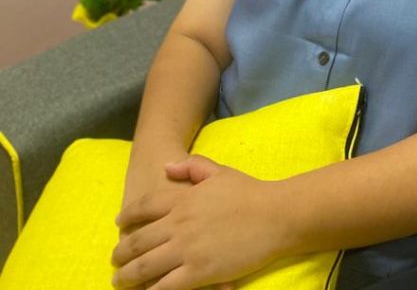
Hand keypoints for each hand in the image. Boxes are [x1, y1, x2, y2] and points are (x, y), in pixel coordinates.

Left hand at [112, 156, 285, 289]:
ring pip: (145, 267)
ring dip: (127, 276)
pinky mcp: (199, 273)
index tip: (119, 225)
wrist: (274, 215)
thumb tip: (166, 167)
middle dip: (121, 253)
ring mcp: (187, 249)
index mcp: (183, 198)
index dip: (127, 217)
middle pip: (138, 241)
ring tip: (120, 281)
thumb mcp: (219, 171)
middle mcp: (179, 223)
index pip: (144, 207)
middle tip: (114, 261)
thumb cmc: (249, 192)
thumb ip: (191, 166)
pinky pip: (165, 287)